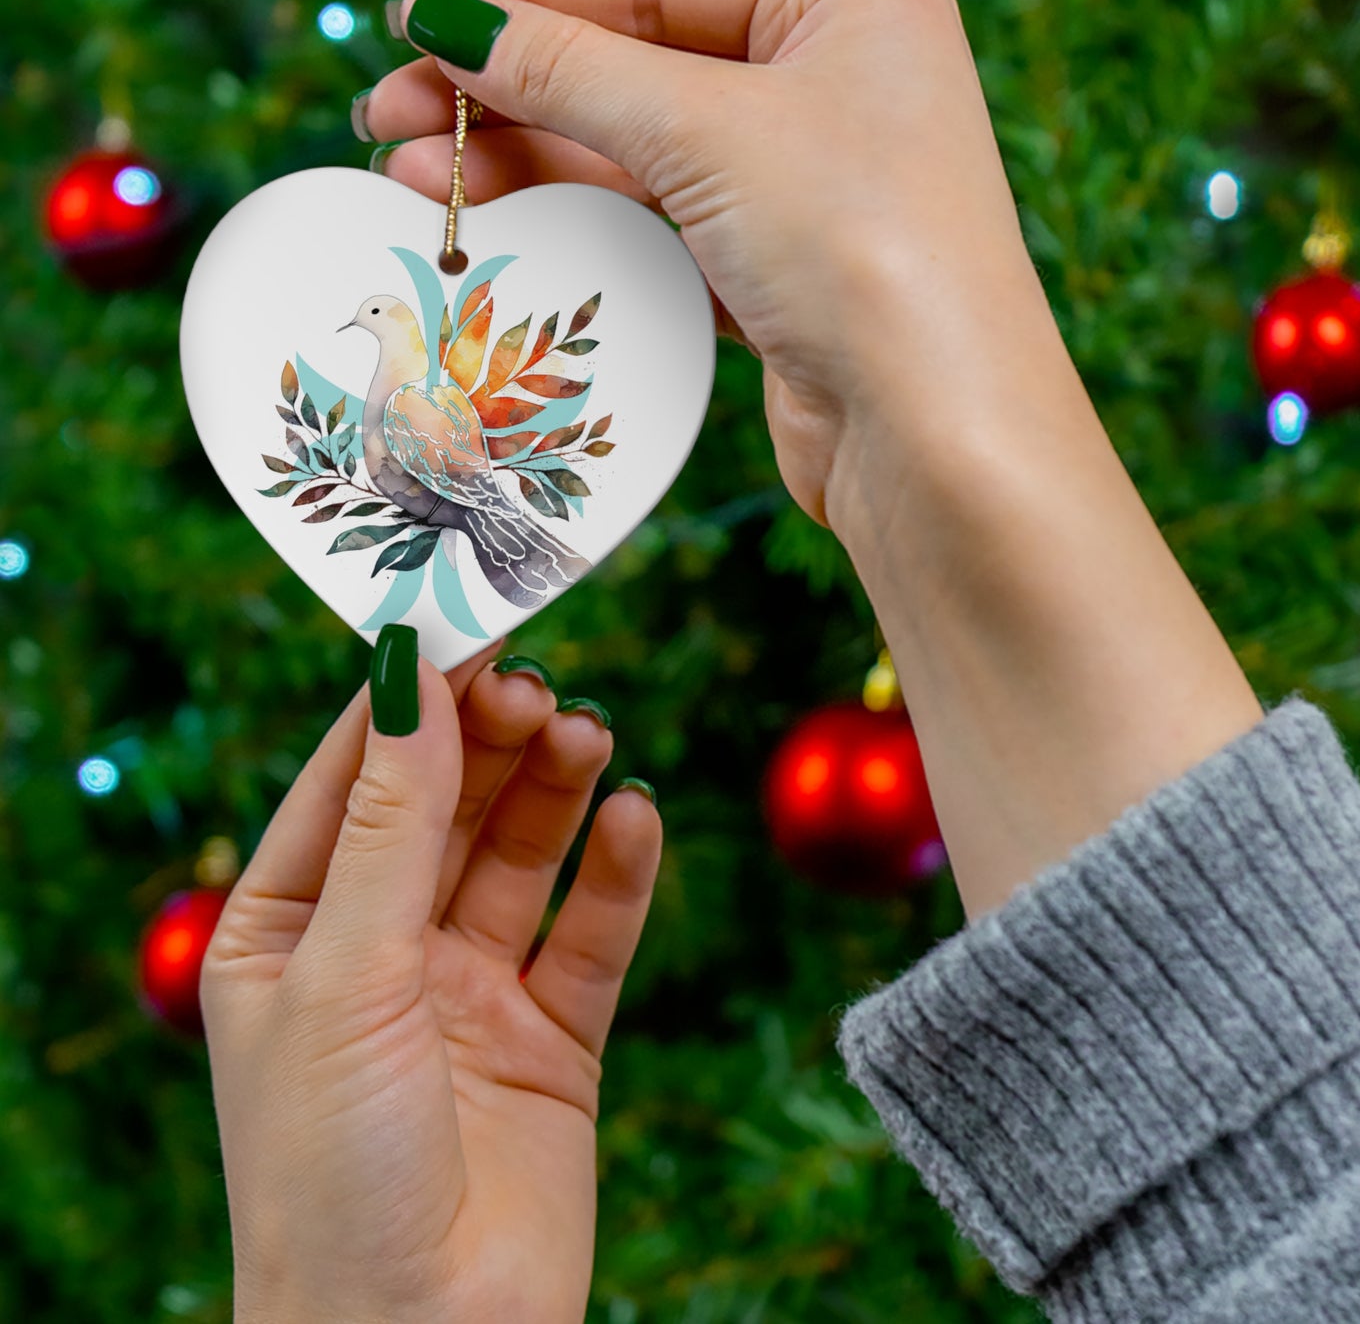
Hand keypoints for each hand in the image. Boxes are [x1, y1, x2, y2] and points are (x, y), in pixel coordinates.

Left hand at [201, 636, 661, 1323]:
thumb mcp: (346, 973)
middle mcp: (380, 952)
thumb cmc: (331, 1172)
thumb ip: (391, 823)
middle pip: (447, 807)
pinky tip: (636, 819)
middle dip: (491, 743)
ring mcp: (469, 993)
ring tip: (589, 737)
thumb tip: (410, 674)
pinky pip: (591, 934)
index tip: (466, 624)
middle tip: (540, 687)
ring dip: (556, 791)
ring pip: (521, 857)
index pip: (352, 781)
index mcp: (289, 932)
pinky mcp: (552, 1038)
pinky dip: (617, 874)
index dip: (408, 702)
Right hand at [360, 0, 1050, 531]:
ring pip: (641, 151)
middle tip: (389, 116)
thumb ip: (571, 69)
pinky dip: (584, 223)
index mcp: (848, 2)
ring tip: (413, 178)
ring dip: (530, 160)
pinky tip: (503, 224)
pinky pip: (662, 225)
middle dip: (509, 90)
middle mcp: (835, 81)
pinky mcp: (782, 272)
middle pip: (636, 65)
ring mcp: (809, 182)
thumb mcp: (706, 130)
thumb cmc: (860, 249)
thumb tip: (451, 20)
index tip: (416, 20)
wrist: (935, 437)